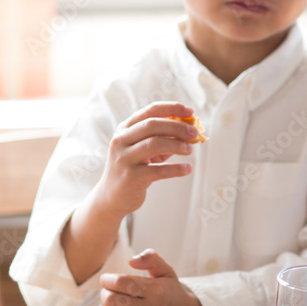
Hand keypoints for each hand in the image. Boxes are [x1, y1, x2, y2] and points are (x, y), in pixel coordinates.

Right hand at [94, 102, 201, 219]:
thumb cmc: (133, 169)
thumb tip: (190, 130)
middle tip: (194, 133)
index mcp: (124, 129)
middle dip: (177, 127)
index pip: (150, 111)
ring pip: (154, 144)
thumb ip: (162, 139)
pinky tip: (187, 169)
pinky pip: (159, 170)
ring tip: (190, 150)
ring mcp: (124, 159)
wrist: (112, 197)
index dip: (172, 108)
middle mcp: (121, 141)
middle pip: (152, 125)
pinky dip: (177, 169)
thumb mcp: (144, 150)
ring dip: (177, 145)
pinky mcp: (131, 177)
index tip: (190, 112)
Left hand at [94, 249, 212, 305]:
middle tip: (108, 293)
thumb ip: (150, 258)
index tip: (107, 280)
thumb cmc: (172, 294)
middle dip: (104, 294)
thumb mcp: (166, 272)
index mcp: (156, 291)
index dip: (107, 279)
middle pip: (112, 300)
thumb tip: (130, 260)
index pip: (120, 282)